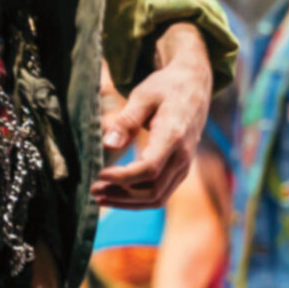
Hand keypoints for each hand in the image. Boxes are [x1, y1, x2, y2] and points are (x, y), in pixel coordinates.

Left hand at [92, 22, 213, 208]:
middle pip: (153, 190)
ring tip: (101, 196)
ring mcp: (184, 164)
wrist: (194, 85)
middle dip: (121, 195)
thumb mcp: (143, 96)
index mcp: (174, 136)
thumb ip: (126, 121)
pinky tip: (117, 194)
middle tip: (94, 189)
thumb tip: (108, 145)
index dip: (122, 178)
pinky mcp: (180, 168)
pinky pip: (161, 193)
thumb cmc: (166, 88)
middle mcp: (183, 155)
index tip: (99, 174)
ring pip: (157, 197)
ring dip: (127, 202)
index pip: (149, 169)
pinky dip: (138, 199)